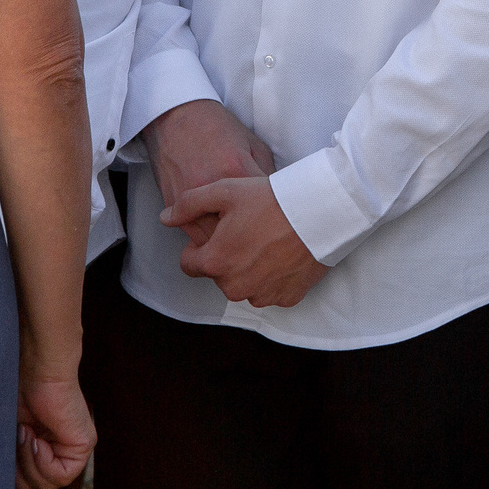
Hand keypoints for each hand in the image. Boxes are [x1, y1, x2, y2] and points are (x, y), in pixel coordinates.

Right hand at [16, 373, 94, 488]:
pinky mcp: (84, 446)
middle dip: (17, 474)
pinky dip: (41, 460)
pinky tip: (37, 438)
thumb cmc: (18, 398)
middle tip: (16, 443)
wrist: (35, 372)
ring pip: (45, 488)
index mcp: (43, 456)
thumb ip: (10, 466)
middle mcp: (60, 457)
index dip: (11, 479)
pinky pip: (60, 476)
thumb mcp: (8, 442)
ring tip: (27, 434)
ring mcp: (74, 453)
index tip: (8, 449)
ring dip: (28, 464)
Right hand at [146, 100, 276, 250]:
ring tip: (242, 241)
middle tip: (264, 239)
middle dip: (252, 238)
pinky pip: (193, 234)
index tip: (282, 223)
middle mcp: (211, 186)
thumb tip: (279, 201)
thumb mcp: (252, 144)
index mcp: (236, 169)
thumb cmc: (217, 129)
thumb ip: (265, 174)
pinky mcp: (173, 204)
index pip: (263, 208)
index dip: (275, 219)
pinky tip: (219, 233)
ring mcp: (189, 197)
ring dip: (228, 244)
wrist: (177, 117)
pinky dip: (207, 238)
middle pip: (237, 231)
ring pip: (213, 239)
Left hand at [161, 175, 327, 306]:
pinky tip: (284, 253)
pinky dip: (274, 277)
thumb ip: (188, 204)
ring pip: (245, 285)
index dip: (200, 245)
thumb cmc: (272, 199)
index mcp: (215, 262)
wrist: (322, 210)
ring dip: (250, 269)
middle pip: (219, 275)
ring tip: (268, 241)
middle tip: (248, 230)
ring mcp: (263, 295)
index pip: (189, 264)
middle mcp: (235, 287)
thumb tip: (166, 218)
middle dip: (227, 256)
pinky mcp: (287, 298)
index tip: (219, 230)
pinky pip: (271, 290)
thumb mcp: (226, 190)